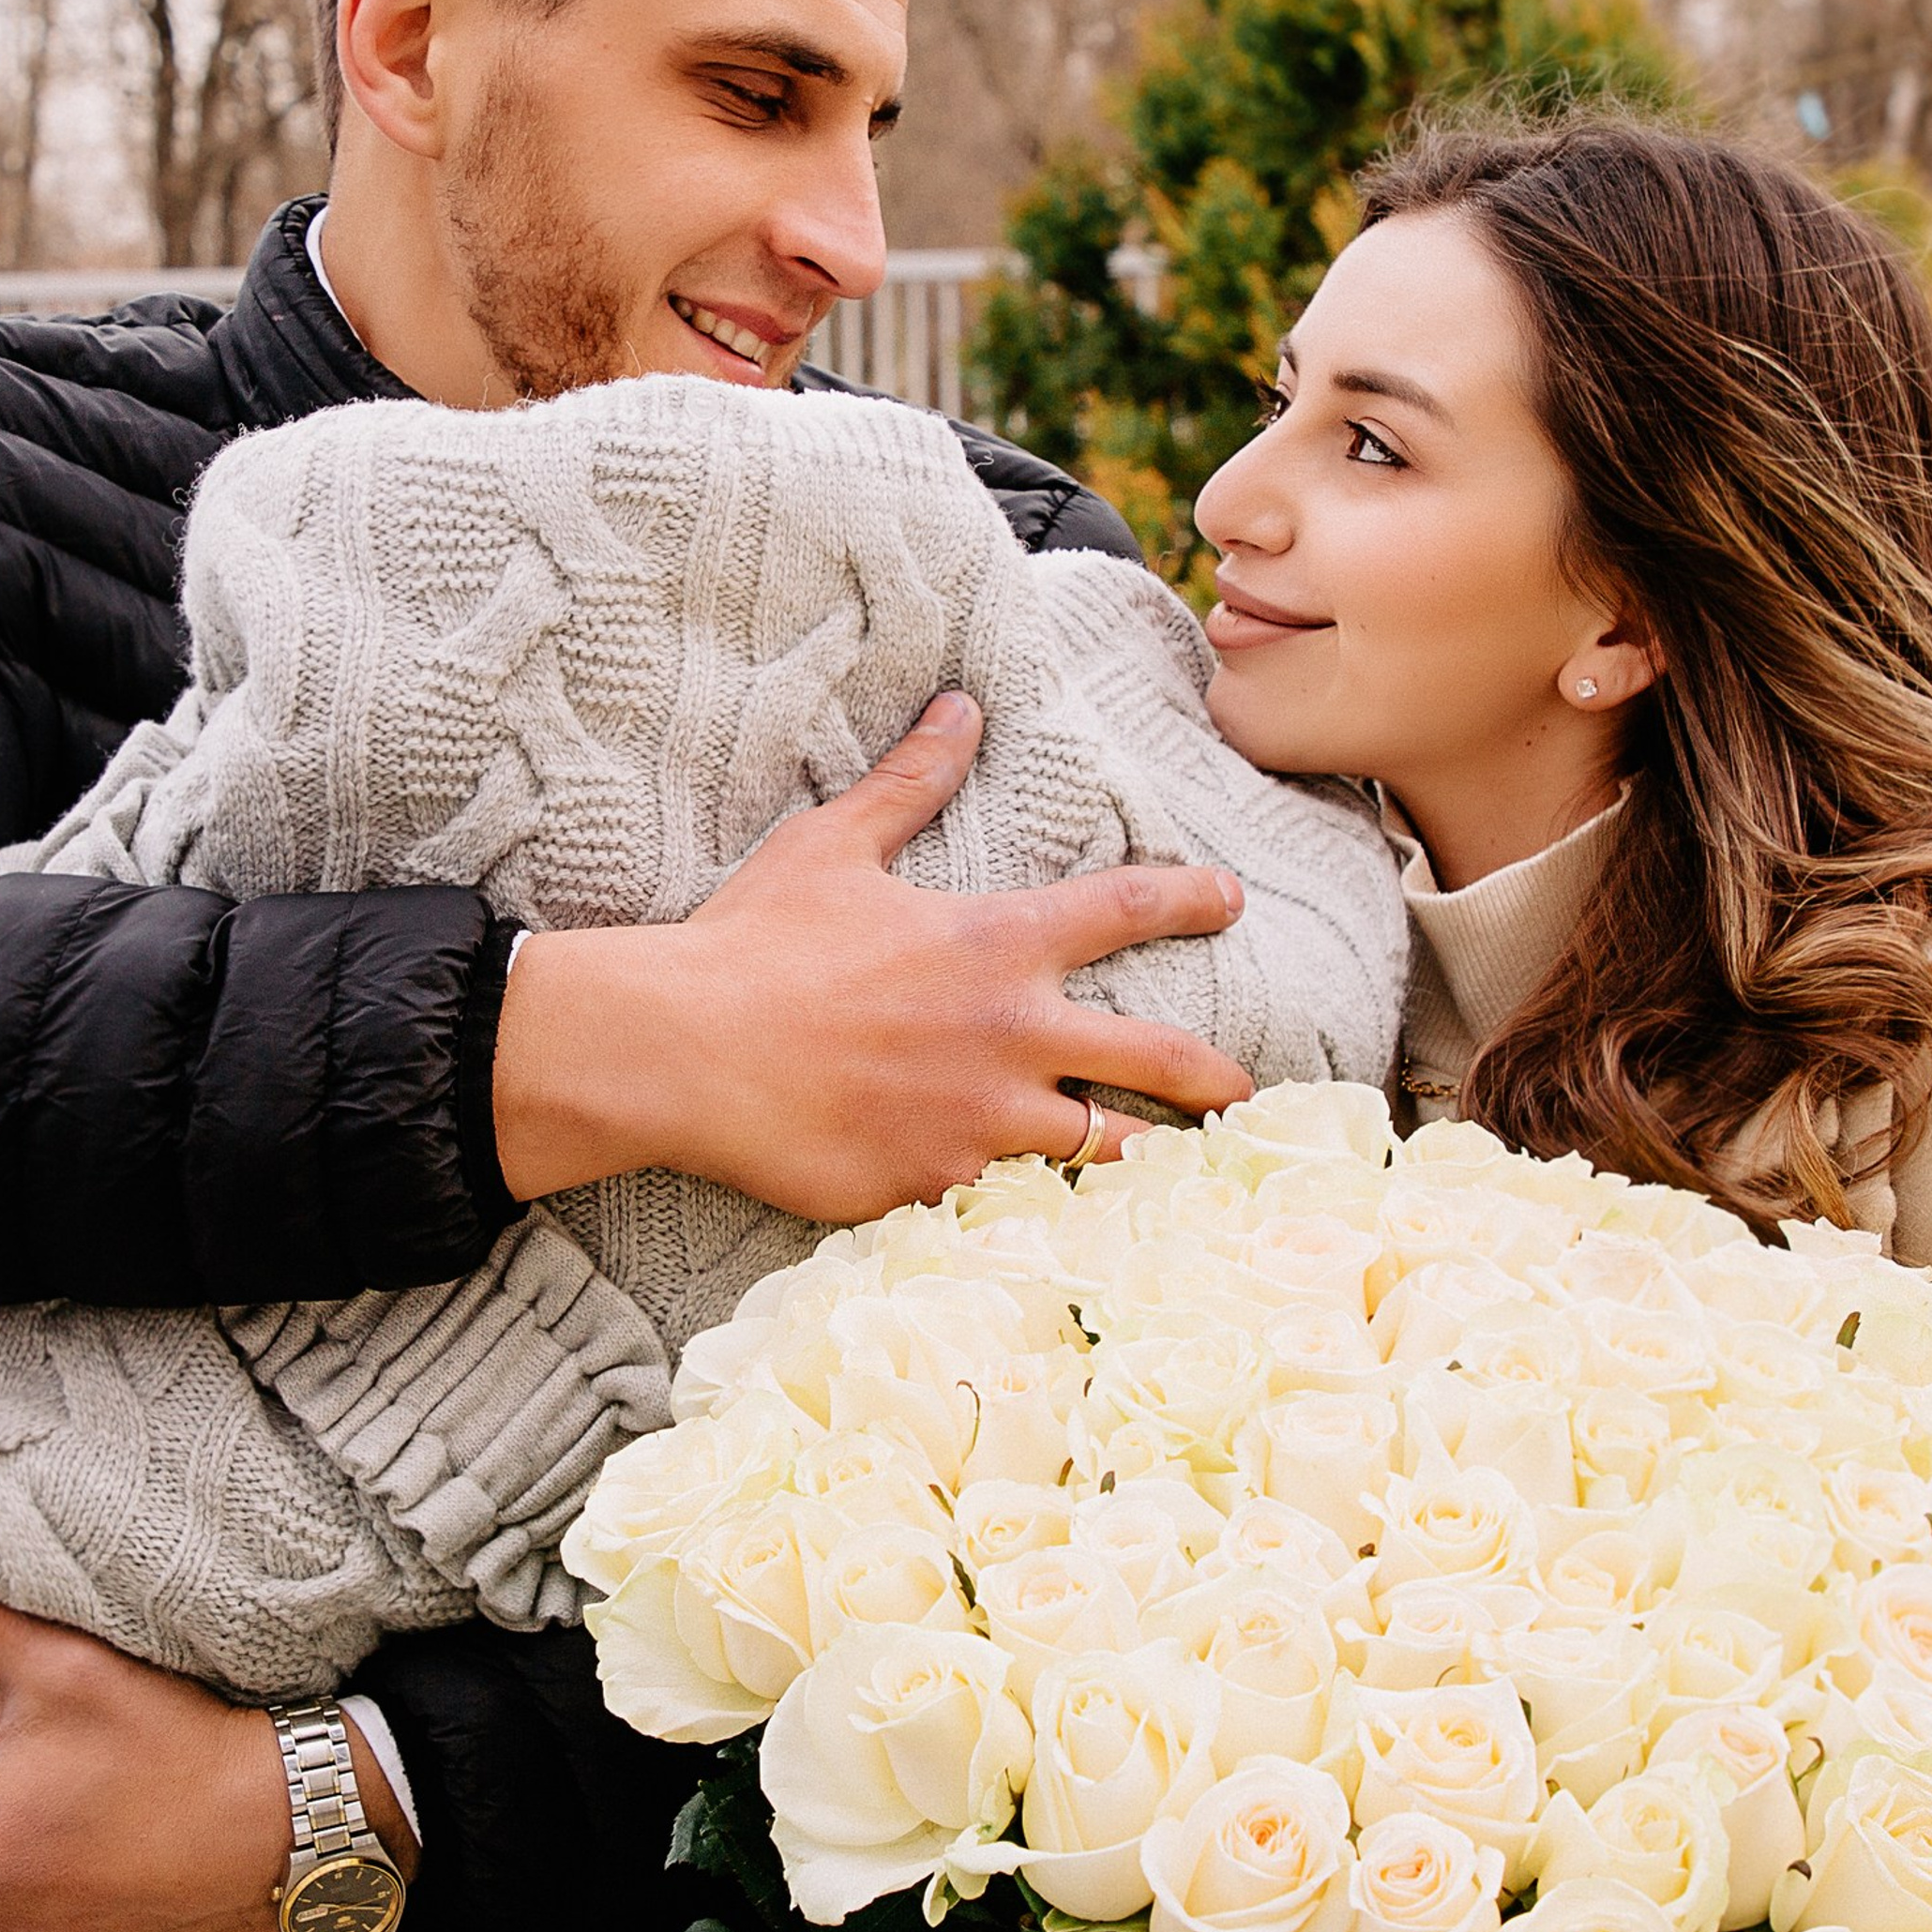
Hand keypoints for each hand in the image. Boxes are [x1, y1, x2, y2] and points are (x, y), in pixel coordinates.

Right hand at [491, 691, 1253, 1221]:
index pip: (1127, 905)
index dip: (1190, 896)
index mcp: (997, 942)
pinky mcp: (939, 1186)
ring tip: (1175, 1173)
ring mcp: (983, 1121)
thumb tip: (959, 710)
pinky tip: (1063, 1222)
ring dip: (1144, 1155)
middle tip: (1245, 1088)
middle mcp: (1013, 1035)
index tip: (1230, 897)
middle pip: (1158, 1056)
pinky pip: (1012, 1201)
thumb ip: (908, 784)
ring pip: (1103, 1148)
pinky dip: (1035, 1203)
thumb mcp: (832, 846)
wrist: (686, 1053)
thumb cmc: (754, 941)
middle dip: (1215, 1074)